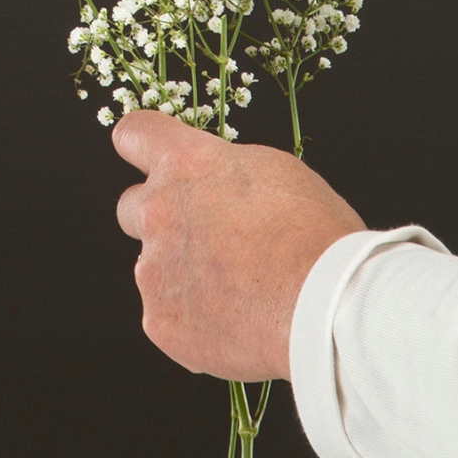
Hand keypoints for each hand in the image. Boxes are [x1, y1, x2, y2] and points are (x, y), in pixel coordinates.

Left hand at [112, 112, 365, 380]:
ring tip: (241, 293)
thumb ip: (225, 172)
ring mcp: (153, 270)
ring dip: (185, 275)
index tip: (149, 156)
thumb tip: (215, 184)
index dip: (142, 145)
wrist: (326, 308)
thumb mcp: (277, 172)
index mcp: (187, 165)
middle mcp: (158, 212)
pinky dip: (196, 322)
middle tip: (208, 239)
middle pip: (132, 206)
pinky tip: (238, 324)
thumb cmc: (316, 238)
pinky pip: (169, 317)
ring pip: (155, 269)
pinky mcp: (159, 321)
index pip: (135, 134)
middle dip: (161, 219)